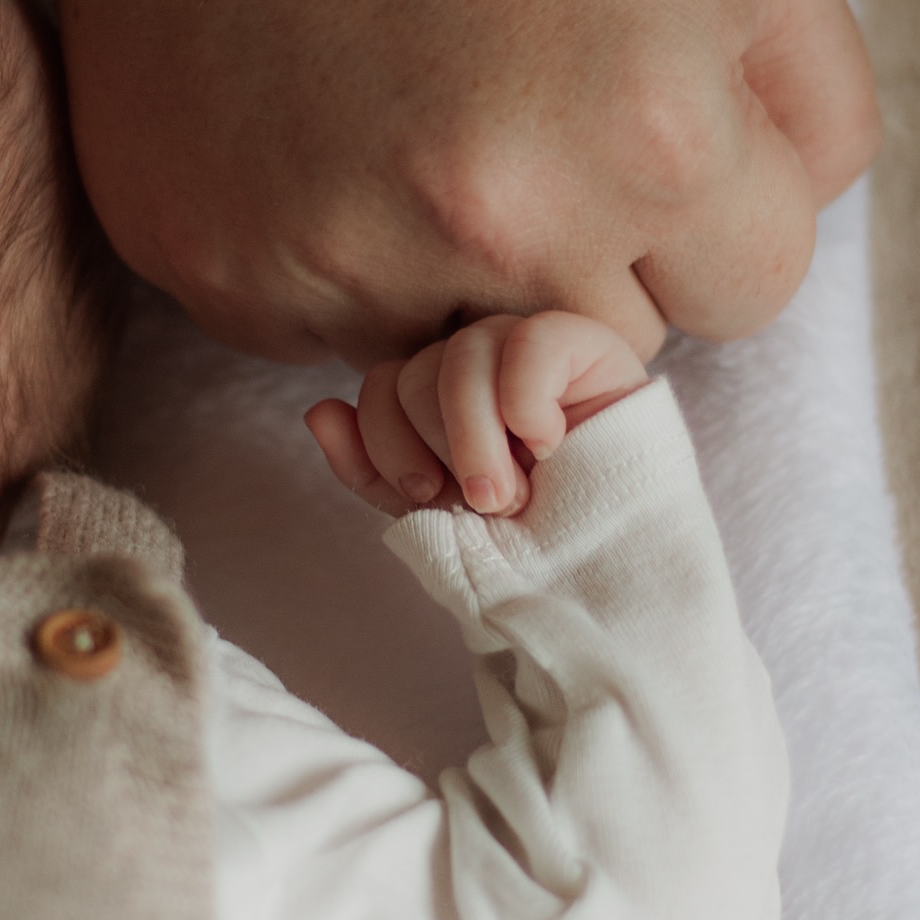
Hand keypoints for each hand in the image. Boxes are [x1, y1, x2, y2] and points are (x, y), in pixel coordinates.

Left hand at [305, 312, 647, 517]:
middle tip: (483, 501)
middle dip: (435, 448)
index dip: (388, 444)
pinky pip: (531, 342)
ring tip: (513, 492)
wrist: (602, 577)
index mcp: (442, 392)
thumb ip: (370, 468)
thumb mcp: (430, 514)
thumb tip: (317, 410)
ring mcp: (535, 347)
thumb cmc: (524, 544)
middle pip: (414, 368)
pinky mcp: (591, 345)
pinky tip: (549, 444)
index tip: (430, 497)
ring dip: (476, 438)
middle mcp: (484, 361)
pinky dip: (526, 404)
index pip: (381, 384)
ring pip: (462, 352)